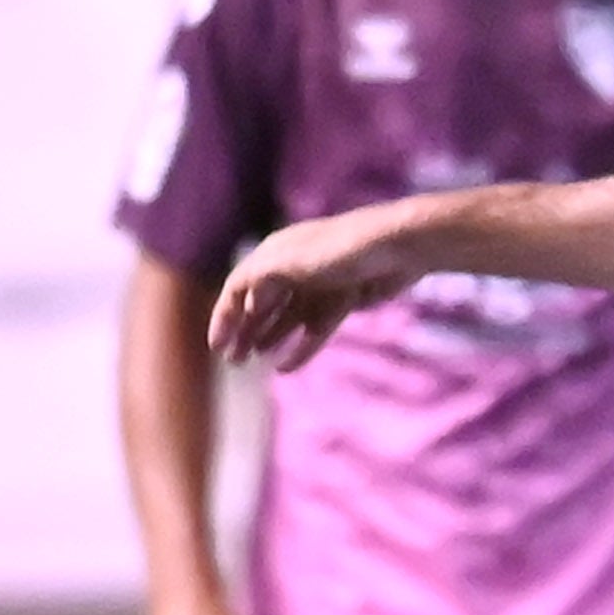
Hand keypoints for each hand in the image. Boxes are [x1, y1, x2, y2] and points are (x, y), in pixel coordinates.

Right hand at [210, 204, 426, 370]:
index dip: (224, 317)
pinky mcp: (343, 300)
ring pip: (286, 318)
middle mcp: (292, 269)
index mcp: (274, 254)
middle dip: (244, 332)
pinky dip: (301, 348)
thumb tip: (246, 307)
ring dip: (268, 338)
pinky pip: (315, 329)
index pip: (238, 288)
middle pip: (261, 305)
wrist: (397, 247)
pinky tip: (286, 367)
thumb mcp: (290, 261)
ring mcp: (319, 286)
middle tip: (233, 361)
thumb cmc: (340, 249)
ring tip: (252, 362)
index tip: (216, 347)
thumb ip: (261, 281)